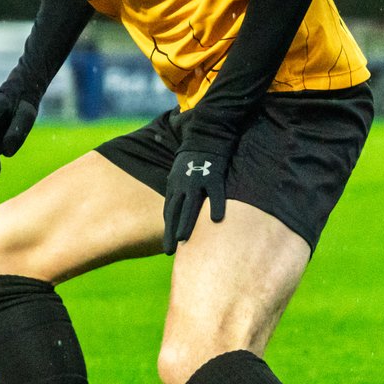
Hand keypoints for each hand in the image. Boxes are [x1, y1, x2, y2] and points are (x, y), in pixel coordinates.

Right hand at [0, 87, 38, 176]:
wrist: (14, 95)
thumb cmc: (22, 104)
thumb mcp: (28, 114)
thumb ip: (18, 132)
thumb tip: (5, 153)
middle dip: (7, 142)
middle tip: (17, 120)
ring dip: (5, 140)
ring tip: (9, 122)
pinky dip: (2, 140)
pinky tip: (4, 127)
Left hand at [162, 136, 232, 253]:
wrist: (206, 133)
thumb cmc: (194, 154)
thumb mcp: (180, 171)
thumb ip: (179, 187)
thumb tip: (178, 203)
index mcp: (174, 184)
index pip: (169, 210)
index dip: (168, 227)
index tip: (168, 245)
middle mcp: (182, 183)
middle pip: (175, 211)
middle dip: (171, 231)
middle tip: (168, 251)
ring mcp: (197, 179)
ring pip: (190, 204)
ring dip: (185, 222)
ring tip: (183, 239)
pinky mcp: (213, 174)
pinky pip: (215, 193)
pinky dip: (215, 206)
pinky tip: (215, 220)